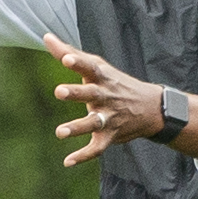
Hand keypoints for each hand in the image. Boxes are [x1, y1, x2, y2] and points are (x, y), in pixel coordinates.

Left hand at [44, 34, 169, 166]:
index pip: (90, 67)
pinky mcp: (110, 136)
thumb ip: (69, 52)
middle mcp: (106, 96)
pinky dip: (84, 155)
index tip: (66, 58)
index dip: (78, 62)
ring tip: (59, 132)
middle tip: (59, 91)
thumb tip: (46, 37)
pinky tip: (68, 162)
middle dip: (76, 93)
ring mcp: (109, 117)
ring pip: (94, 123)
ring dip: (78, 127)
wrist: (151, 108)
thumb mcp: (97, 66)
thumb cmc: (115, 83)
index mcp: (102, 78)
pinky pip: (97, 148)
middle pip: (91, 93)